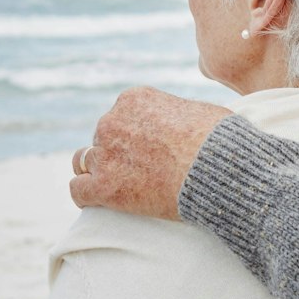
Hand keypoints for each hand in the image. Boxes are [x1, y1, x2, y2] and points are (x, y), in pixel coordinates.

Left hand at [69, 86, 231, 218]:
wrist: (218, 169)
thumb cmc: (220, 141)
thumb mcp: (197, 110)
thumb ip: (177, 113)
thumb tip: (185, 124)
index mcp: (134, 99)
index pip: (120, 115)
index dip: (133, 134)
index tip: (150, 149)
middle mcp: (112, 121)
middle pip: (103, 137)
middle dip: (119, 152)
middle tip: (142, 171)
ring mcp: (105, 154)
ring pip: (85, 161)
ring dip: (99, 171)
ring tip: (119, 184)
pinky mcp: (104, 187)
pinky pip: (78, 190)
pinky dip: (87, 194)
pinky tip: (100, 200)